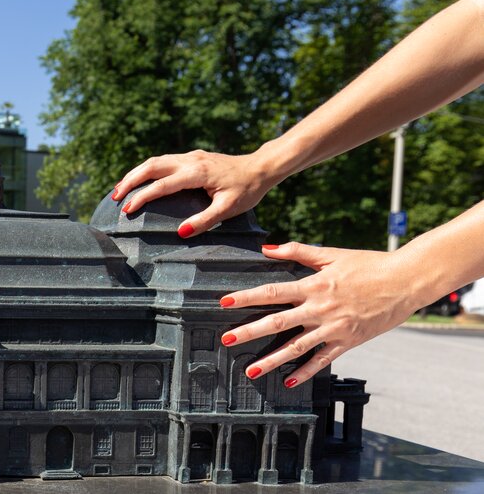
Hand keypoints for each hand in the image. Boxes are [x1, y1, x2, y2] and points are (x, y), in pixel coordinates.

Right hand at [112, 150, 279, 237]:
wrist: (261, 167)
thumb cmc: (247, 190)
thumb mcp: (228, 209)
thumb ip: (204, 221)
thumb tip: (180, 232)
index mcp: (196, 173)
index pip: (161, 185)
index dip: (142, 197)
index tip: (127, 210)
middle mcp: (189, 160)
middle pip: (150, 166)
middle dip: (129, 181)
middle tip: (114, 198)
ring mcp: (190, 156)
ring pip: (154, 160)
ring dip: (135, 174)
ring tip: (121, 189)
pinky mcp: (191, 157)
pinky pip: (162, 160)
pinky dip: (147, 170)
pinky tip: (141, 181)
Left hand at [219, 242, 421, 387]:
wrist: (405, 281)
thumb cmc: (368, 264)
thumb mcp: (332, 254)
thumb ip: (297, 251)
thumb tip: (267, 248)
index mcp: (314, 285)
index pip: (273, 292)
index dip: (247, 297)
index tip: (224, 302)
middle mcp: (321, 309)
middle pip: (278, 322)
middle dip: (250, 332)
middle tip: (227, 340)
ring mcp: (334, 328)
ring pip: (297, 348)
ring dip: (272, 361)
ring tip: (250, 371)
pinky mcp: (348, 342)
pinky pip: (323, 360)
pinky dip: (305, 372)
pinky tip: (289, 381)